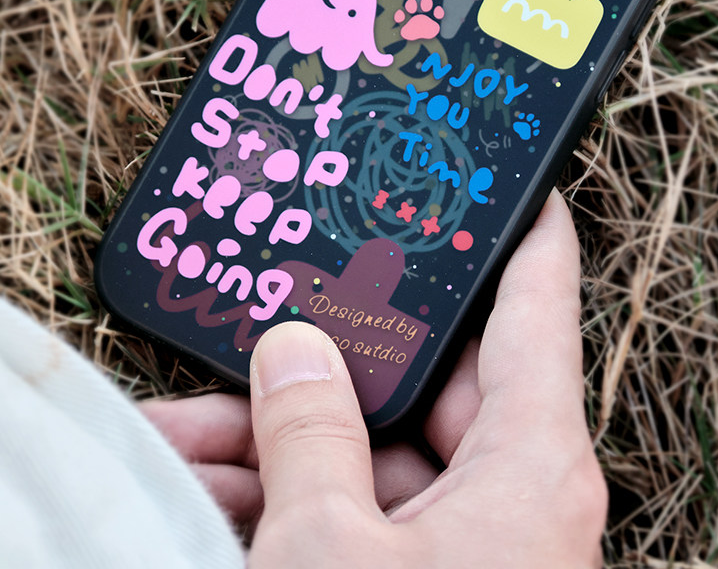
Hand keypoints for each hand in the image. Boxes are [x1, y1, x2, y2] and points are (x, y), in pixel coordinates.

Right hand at [143, 190, 605, 565]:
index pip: (538, 309)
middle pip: (420, 386)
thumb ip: (308, 431)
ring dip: (275, 440)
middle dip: (324, 363)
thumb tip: (294, 349)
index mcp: (530, 460)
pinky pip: (352, 514)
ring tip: (178, 428)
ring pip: (367, 455)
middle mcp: (507, 492)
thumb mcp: (328, 547)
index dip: (534, 239)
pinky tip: (199, 482)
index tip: (530, 185)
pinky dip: (282, 497)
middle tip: (264, 320)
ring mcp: (461, 543)